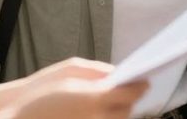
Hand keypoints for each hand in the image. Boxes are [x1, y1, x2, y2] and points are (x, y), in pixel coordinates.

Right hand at [0, 58, 146, 118]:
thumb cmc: (41, 93)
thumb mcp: (70, 73)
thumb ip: (98, 73)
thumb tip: (117, 74)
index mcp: (95, 98)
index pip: (129, 93)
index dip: (139, 86)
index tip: (145, 81)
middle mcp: (97, 118)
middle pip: (126, 110)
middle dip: (132, 100)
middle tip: (136, 90)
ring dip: (122, 112)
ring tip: (122, 102)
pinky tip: (105, 112)